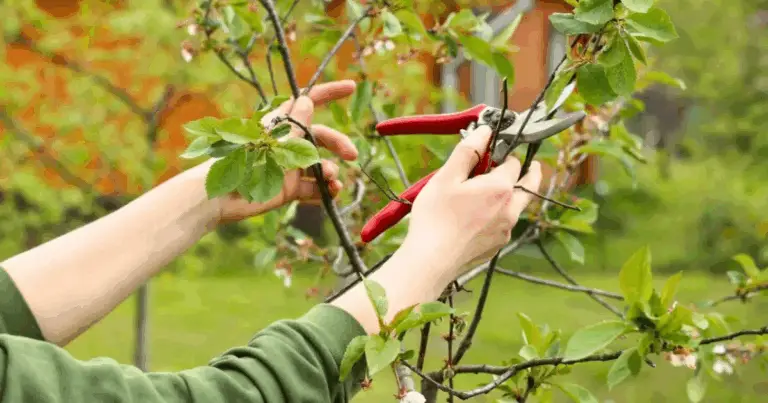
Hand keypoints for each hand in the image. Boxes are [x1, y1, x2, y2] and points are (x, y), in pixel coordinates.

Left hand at [191, 80, 358, 223]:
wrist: (222, 196)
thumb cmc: (245, 163)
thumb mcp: (275, 140)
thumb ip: (296, 124)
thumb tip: (307, 99)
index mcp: (282, 124)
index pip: (309, 102)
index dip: (329, 93)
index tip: (351, 87)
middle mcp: (288, 143)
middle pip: (321, 137)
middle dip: (339, 144)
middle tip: (353, 155)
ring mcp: (289, 166)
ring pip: (319, 164)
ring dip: (330, 171)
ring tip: (331, 181)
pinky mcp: (288, 188)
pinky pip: (313, 187)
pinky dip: (324, 190)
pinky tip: (331, 193)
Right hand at [402, 125, 542, 278]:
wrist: (431, 261)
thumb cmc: (436, 217)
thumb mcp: (447, 177)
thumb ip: (469, 151)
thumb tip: (485, 131)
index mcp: (501, 188)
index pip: (514, 162)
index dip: (504, 153)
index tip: (493, 151)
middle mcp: (511, 209)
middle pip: (530, 185)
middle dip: (528, 172)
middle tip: (527, 164)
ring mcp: (506, 230)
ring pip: (517, 206)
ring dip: (510, 195)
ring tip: (490, 192)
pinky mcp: (497, 246)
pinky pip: (504, 224)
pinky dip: (498, 215)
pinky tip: (478, 217)